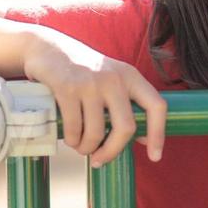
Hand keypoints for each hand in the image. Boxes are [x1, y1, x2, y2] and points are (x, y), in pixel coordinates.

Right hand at [25, 36, 166, 165]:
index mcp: (131, 76)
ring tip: (81, 147)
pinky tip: (70, 138)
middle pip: (126, 128)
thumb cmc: (83, 70)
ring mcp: (91, 83)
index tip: (155, 157)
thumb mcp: (111, 77)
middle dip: (112, 151)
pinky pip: (74, 128)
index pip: (156, 106)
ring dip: (87, 148)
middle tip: (100, 160)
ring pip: (97, 133)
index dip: (159, 134)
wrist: (48, 47)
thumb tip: (141, 138)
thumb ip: (126, 102)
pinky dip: (72, 140)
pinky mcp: (67, 88)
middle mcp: (115, 79)